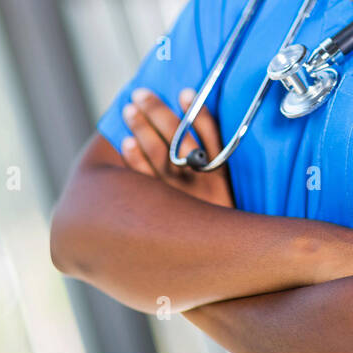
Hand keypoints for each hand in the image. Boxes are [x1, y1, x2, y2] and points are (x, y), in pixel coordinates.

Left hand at [120, 87, 235, 208]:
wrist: (212, 262)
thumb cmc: (217, 220)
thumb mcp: (226, 191)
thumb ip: (213, 159)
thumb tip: (192, 117)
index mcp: (220, 175)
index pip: (210, 135)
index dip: (197, 112)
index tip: (184, 90)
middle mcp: (200, 184)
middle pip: (179, 140)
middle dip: (159, 113)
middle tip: (140, 94)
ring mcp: (178, 198)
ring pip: (160, 156)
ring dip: (142, 129)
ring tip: (129, 110)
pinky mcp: (161, 211)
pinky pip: (145, 182)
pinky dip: (135, 160)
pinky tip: (126, 142)